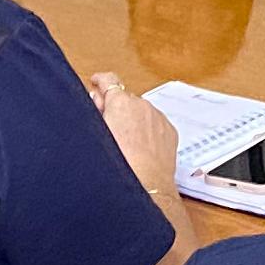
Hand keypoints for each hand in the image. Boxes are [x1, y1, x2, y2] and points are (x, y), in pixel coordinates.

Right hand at [90, 70, 180, 196]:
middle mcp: (142, 105)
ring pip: (142, 112)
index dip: (100, 79)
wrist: (145, 184)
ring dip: (133, 119)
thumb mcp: (98, 133)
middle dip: (117, 107)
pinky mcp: (169, 131)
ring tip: (126, 142)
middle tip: (108, 123)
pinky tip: (140, 147)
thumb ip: (96, 110)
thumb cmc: (120, 163)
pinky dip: (148, 130)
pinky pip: (155, 124)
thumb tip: (97, 98)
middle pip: (125, 99)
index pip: (109, 80)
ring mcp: (158, 117)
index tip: (96, 81)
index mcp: (121, 103)